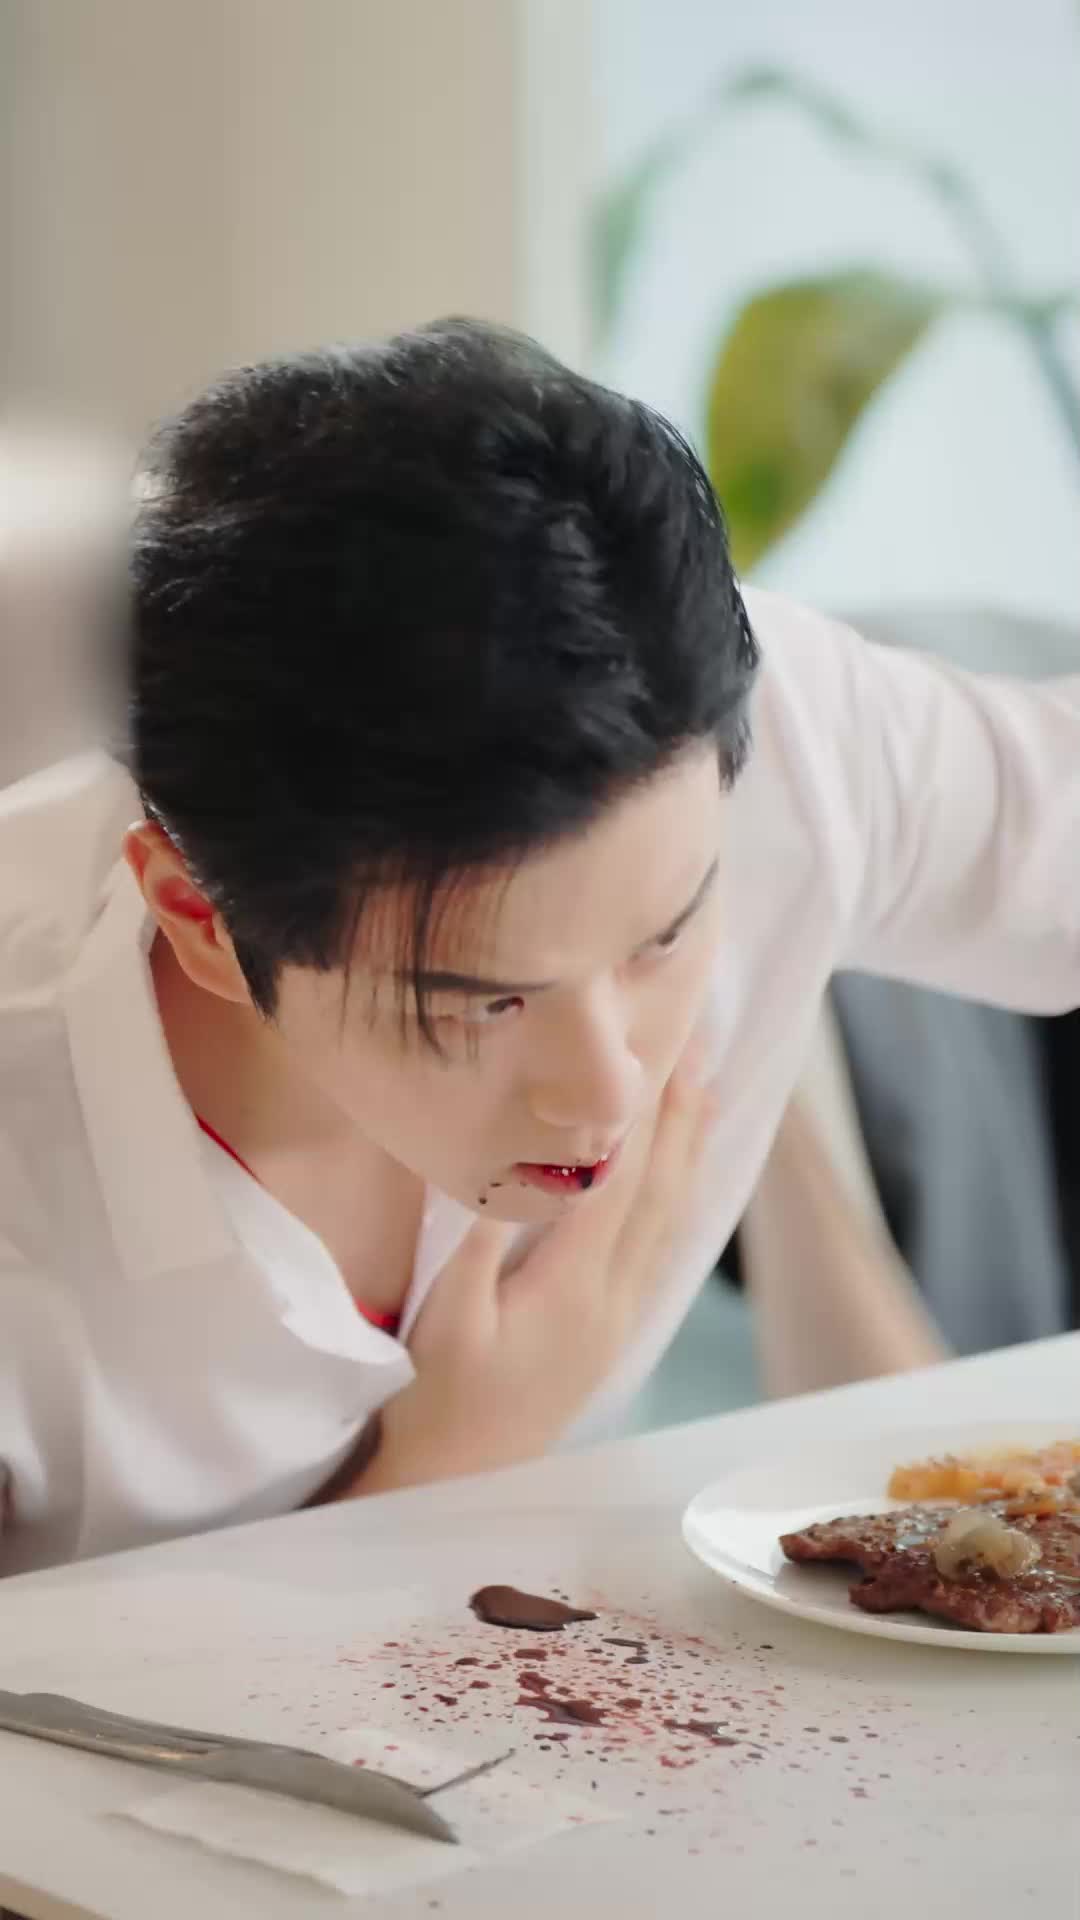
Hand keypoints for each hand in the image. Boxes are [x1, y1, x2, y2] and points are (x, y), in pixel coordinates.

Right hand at [350, 1050, 714, 1494]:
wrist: (454, 1477)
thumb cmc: (437, 1397)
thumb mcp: (448, 1316)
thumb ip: (483, 1243)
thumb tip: (517, 1165)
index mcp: (572, 1286)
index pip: (620, 1181)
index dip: (642, 1115)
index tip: (660, 1055)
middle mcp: (610, 1298)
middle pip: (660, 1193)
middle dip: (681, 1119)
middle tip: (702, 1050)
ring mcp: (615, 1317)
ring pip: (666, 1221)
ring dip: (687, 1154)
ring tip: (704, 1095)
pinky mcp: (608, 1330)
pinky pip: (656, 1248)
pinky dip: (674, 1199)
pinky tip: (679, 1180)